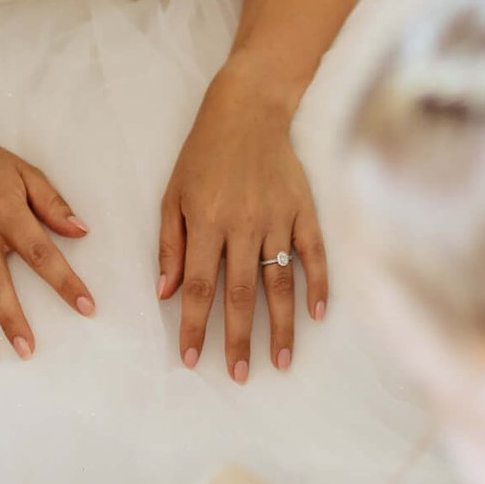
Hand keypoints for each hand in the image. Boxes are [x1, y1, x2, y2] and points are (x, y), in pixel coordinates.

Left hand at [159, 73, 328, 381]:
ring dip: (280, 326)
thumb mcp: (173, 194)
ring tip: (280, 361)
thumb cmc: (204, 153)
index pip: (200, 286)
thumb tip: (167, 293)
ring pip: (279, 282)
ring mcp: (278, 218)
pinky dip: (318, 285)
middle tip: (239, 374)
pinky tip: (316, 315)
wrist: (249, 109)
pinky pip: (313, 254)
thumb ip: (171, 245)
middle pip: (240, 294)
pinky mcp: (303, 209)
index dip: (196, 325)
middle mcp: (244, 225)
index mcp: (206, 222)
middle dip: (238, 339)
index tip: (191, 358)